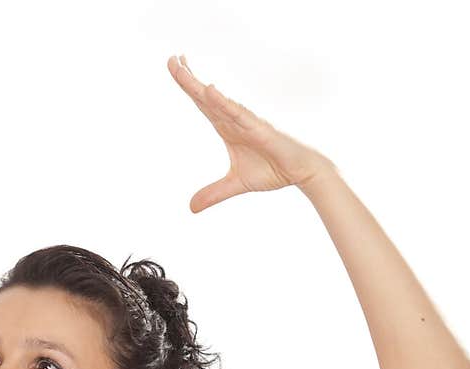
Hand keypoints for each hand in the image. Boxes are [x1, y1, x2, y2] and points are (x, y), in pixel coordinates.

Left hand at [167, 55, 334, 211]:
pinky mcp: (259, 127)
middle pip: (205, 97)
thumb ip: (213, 193)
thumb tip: (190, 208)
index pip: (202, 104)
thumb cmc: (271, 170)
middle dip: (187, 79)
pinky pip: (238, 112)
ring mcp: (245, 121)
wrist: (299, 171)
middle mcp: (233, 119)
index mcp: (226, 127)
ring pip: (217, 101)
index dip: (188, 87)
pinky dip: (223, 102)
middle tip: (170, 59)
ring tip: (181, 68)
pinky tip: (210, 91)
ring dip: (198, 86)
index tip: (175, 67)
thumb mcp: (235, 184)